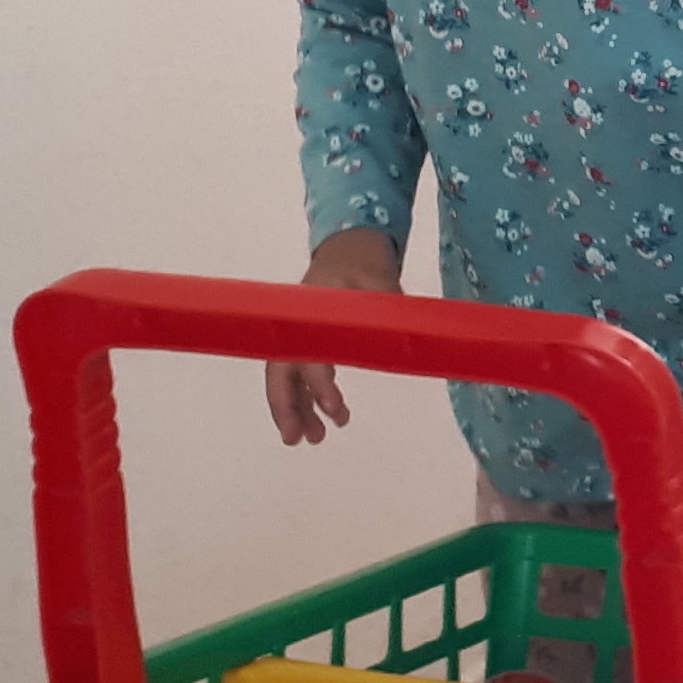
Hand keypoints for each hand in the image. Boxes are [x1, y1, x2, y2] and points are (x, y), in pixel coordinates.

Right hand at [265, 228, 403, 443]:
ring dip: (299, 408)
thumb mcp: (380, 282)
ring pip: (290, 377)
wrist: (351, 243)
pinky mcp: (310, 339)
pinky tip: (326, 419)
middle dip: (287, 407)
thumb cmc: (365, 262)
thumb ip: (386, 310)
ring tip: (315, 438)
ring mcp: (301, 333)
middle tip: (300, 439)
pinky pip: (302, 372)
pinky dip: (310, 397)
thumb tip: (401, 342)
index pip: (308, 355)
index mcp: (311, 312)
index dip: (318, 385)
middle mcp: (298, 325)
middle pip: (281, 371)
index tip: (336, 410)